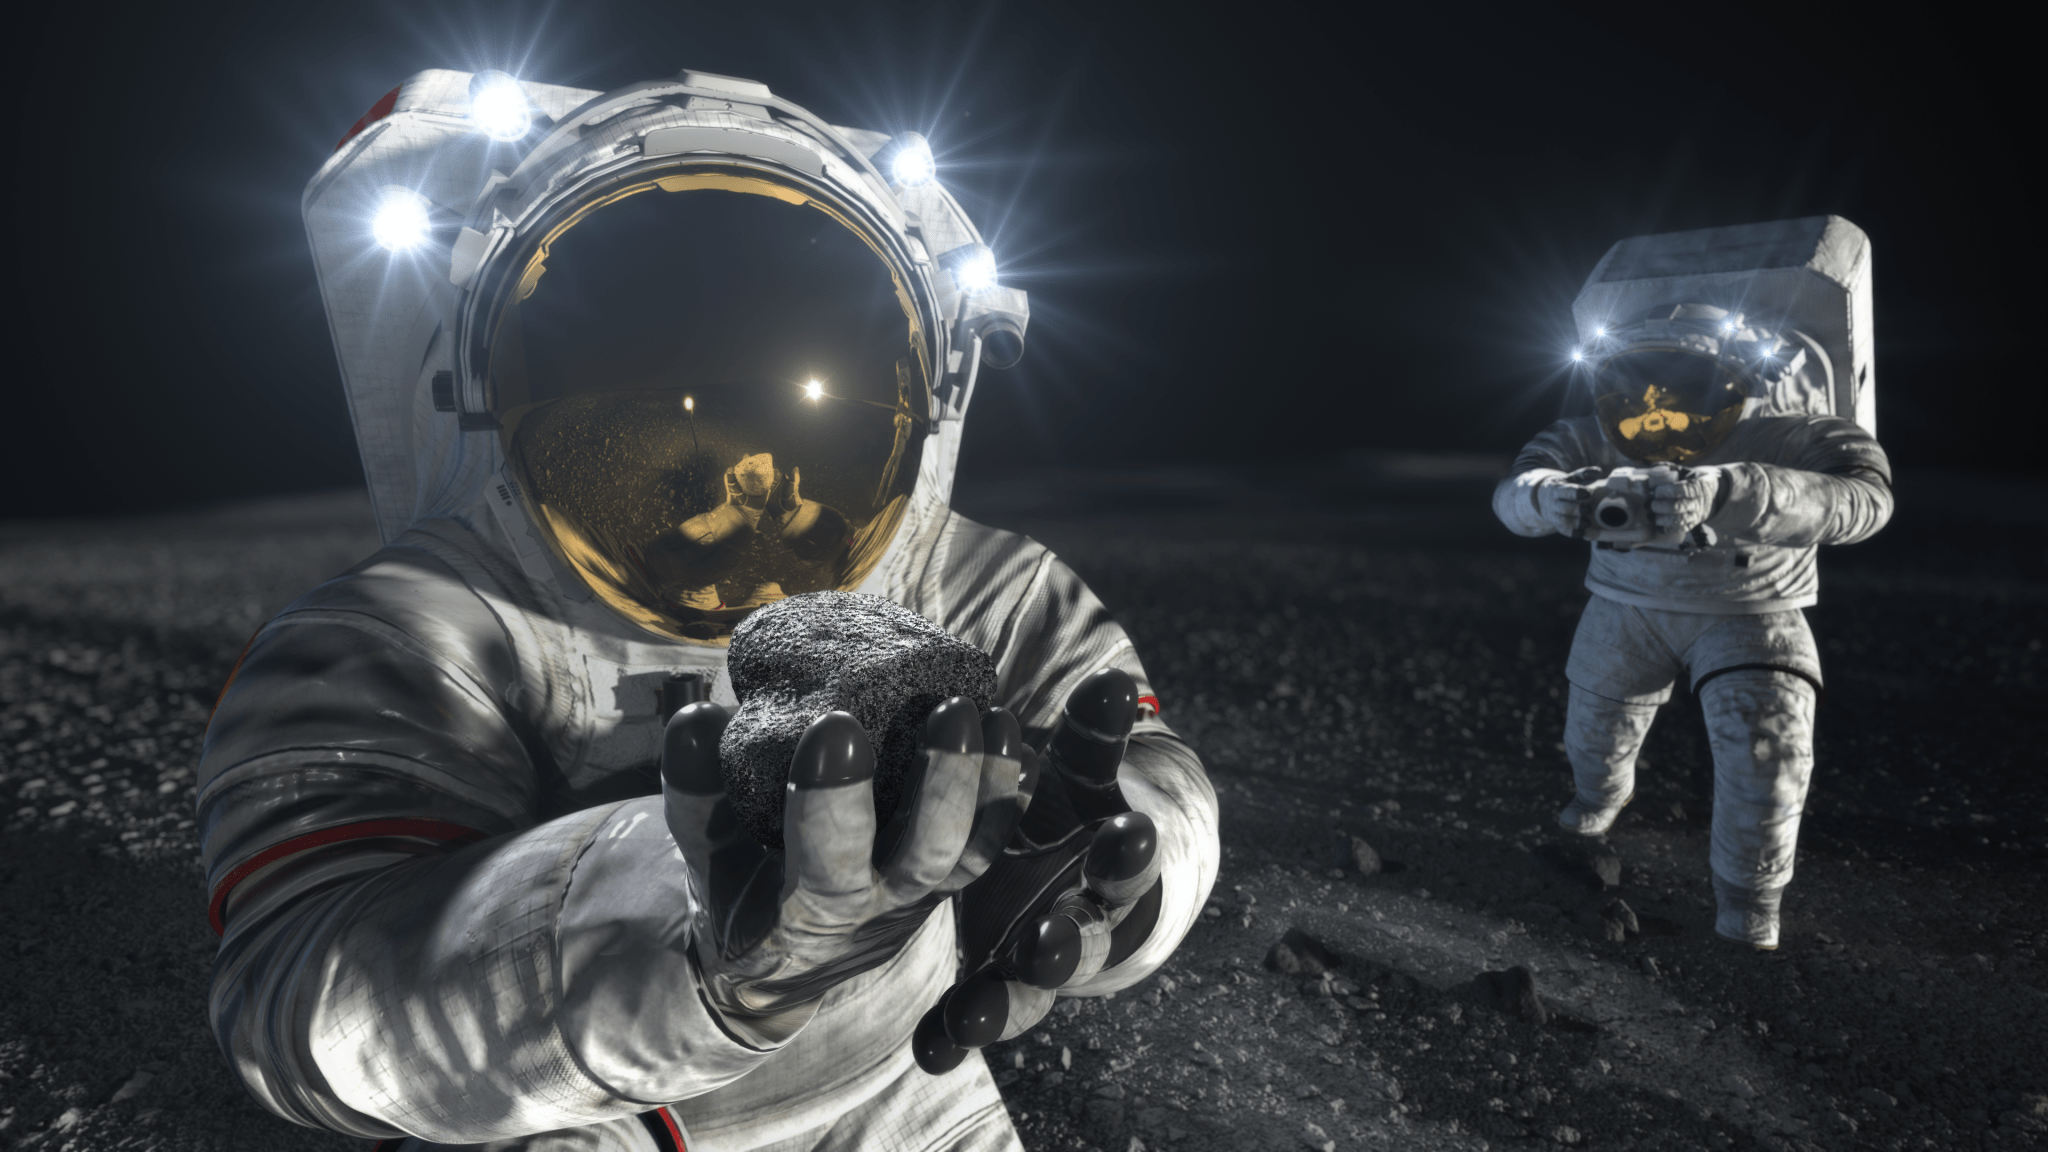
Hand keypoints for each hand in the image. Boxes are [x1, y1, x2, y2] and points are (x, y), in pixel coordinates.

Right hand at [661, 697, 1023, 1046]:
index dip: (832, 799)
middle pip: (927, 859)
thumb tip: (698, 718)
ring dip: (991, 787)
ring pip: (971, 854)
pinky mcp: (946, 881)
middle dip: (945, 785)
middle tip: (952, 711)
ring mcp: (920, 897)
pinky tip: (1020, 743)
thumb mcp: (700, 849)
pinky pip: (990, 846)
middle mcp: (877, 909)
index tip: (831, 726)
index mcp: (807, 911)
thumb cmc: (738, 889)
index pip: (827, 861)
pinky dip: (1009, 799)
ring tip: (998, 715)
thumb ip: (694, 790)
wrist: (777, 961)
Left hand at [913, 668, 1164, 1074]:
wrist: (1073, 881)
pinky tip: (928, 1050)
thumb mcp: (1087, 774)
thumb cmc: (1079, 813)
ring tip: (970, 1017)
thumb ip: (1097, 735)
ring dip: (998, 1006)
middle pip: (1079, 946)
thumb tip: (1114, 681)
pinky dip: (951, 1037)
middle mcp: (1078, 925)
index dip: (1129, 850)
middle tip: (1046, 943)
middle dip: (1064, 946)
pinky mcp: (989, 988)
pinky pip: (968, 1019)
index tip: (1131, 831)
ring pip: (1023, 994)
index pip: (1127, 860)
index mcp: (1109, 869)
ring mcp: (1032, 967)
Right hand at [1537, 468, 1603, 537]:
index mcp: (1557, 489)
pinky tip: (1582, 533)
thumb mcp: (1569, 478)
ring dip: (1575, 523)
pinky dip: (1572, 533)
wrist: (1542, 496)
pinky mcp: (1556, 523)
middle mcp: (1553, 503)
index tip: (1587, 493)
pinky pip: (1563, 530)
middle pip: (1564, 508)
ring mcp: (1553, 514)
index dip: (1576, 493)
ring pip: (1562, 521)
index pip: (1565, 491)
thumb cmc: (1562, 486)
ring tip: (1587, 523)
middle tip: (1589, 508)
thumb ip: (1583, 474)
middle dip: (1577, 510)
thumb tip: (1598, 471)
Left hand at [1651, 465, 1723, 534]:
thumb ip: (1668, 468)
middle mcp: (1698, 502)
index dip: (1667, 491)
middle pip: (1679, 507)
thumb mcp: (1683, 470)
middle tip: (1648, 504)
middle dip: (1660, 506)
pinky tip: (1656, 524)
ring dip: (1661, 519)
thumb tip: (1651, 469)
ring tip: (1650, 515)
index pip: (1683, 490)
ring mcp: (1696, 515)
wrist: (1709, 492)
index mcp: (1697, 486)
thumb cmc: (1690, 479)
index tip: (1654, 491)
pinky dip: (1667, 528)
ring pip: (1679, 520)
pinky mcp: (1693, 524)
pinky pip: (1680, 529)